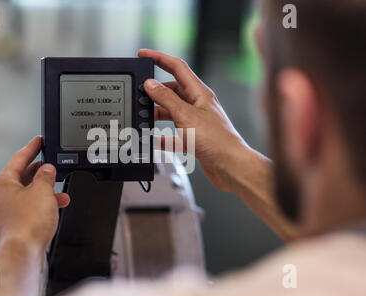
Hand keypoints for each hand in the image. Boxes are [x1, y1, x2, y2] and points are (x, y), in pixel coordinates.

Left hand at [0, 136, 69, 250]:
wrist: (23, 252)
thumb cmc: (28, 223)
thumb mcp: (43, 190)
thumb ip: (46, 175)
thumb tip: (47, 170)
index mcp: (3, 183)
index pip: (19, 158)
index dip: (32, 147)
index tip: (39, 141)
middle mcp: (0, 196)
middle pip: (22, 176)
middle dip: (41, 173)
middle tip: (52, 167)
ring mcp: (5, 211)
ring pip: (27, 194)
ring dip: (45, 192)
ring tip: (61, 194)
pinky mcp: (12, 224)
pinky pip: (28, 208)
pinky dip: (41, 205)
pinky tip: (54, 208)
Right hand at [138, 49, 248, 191]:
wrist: (229, 165)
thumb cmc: (216, 140)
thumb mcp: (185, 115)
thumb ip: (166, 99)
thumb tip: (150, 84)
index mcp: (199, 93)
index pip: (177, 67)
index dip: (159, 58)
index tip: (143, 55)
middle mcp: (198, 105)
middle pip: (172, 90)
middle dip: (155, 91)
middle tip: (140, 93)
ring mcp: (196, 122)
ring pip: (172, 112)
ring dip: (158, 114)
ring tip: (144, 117)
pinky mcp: (194, 138)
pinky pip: (173, 134)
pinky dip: (162, 136)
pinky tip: (153, 140)